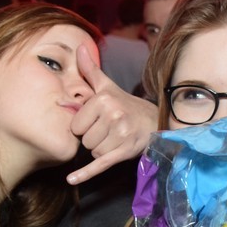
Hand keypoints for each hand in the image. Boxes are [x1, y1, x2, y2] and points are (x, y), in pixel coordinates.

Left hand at [67, 45, 157, 184]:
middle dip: (94, 139)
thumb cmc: (126, 105)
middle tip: (110, 130)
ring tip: (116, 139)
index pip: (76, 125)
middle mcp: (112, 115)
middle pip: (84, 140)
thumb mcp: (108, 87)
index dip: (85, 126)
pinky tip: (71, 180)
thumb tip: (79, 47)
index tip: (99, 121)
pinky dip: (85, 174)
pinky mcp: (124, 152)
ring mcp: (120, 135)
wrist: (156, 123)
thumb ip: (90, 70)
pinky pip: (99, 164)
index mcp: (104, 99)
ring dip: (101, 150)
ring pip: (93, 153)